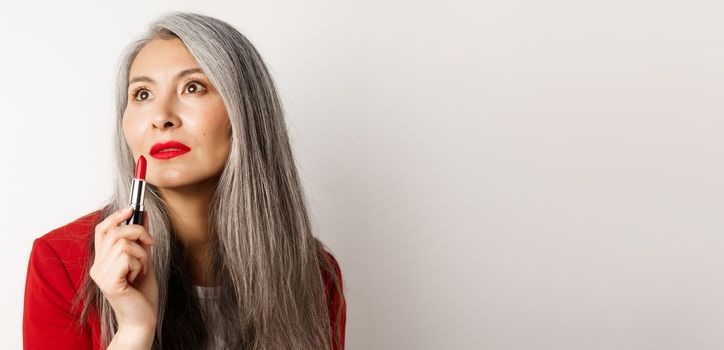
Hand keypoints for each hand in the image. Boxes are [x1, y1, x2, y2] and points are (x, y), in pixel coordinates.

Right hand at [89, 206, 158, 331]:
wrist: (143, 319)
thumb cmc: (143, 293)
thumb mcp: (144, 259)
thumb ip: (141, 239)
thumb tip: (143, 215)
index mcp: (102, 260)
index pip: (102, 230)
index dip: (116, 216)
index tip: (132, 208)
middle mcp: (97, 267)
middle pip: (115, 232)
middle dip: (138, 232)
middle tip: (150, 243)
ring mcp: (101, 275)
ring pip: (124, 245)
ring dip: (142, 254)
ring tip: (143, 269)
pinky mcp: (110, 283)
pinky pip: (127, 258)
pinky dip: (140, 264)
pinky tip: (138, 277)